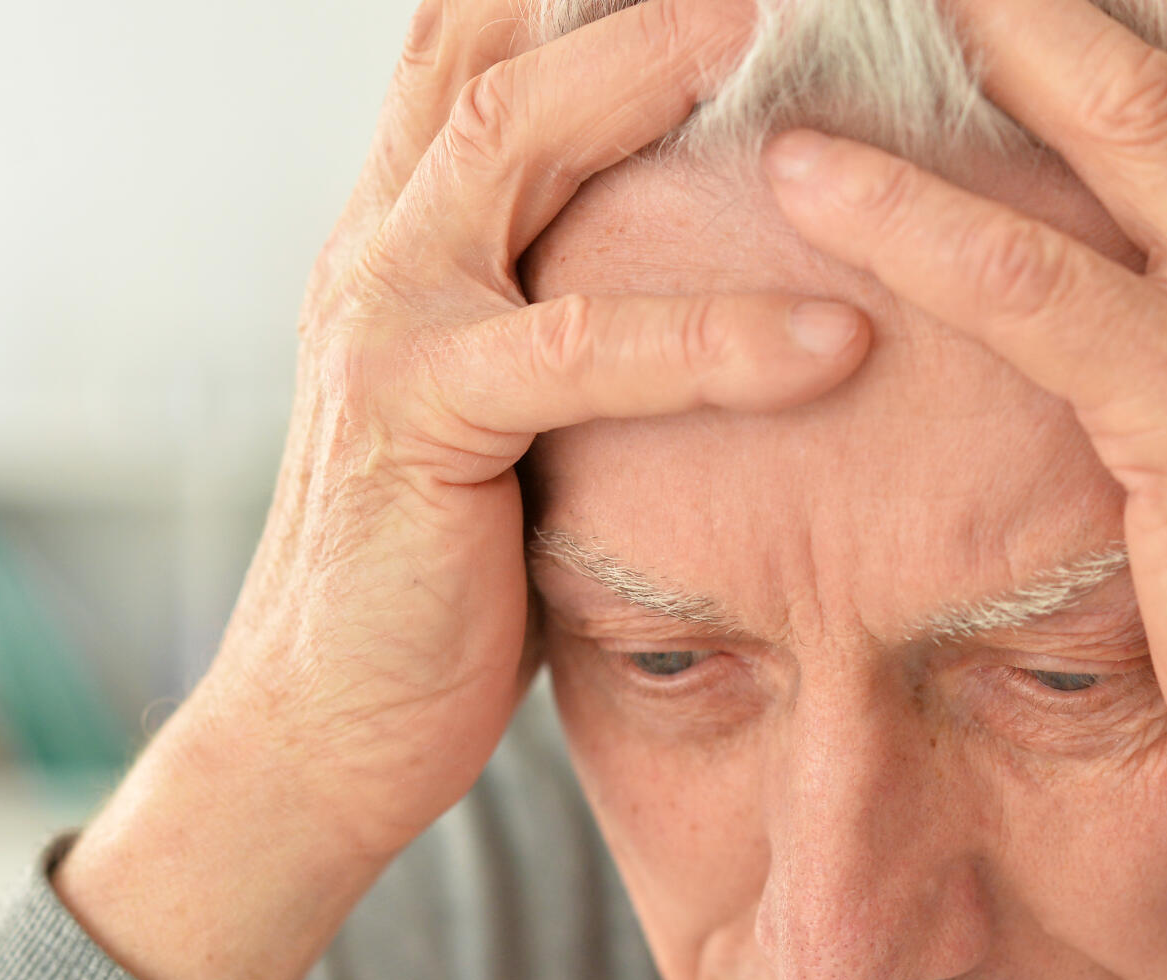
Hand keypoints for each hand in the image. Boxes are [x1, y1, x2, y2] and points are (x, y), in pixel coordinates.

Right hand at [55, 0, 869, 979]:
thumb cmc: (450, 568)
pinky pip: (580, 353)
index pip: (475, 41)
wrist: (328, 723)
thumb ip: (570, 306)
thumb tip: (712, 257)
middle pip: (488, 42)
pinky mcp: (416, 422)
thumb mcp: (512, 404)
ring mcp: (385, 319)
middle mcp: (383, 241)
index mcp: (410, 225)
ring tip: (788, 28)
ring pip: (510, 144)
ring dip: (651, 71)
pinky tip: (839, 340)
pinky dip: (714, 339)